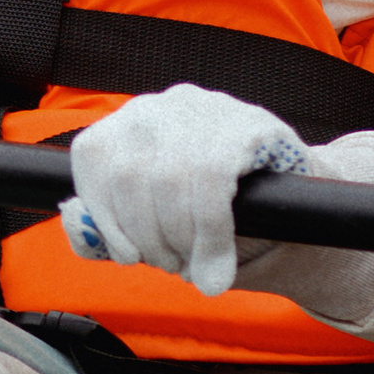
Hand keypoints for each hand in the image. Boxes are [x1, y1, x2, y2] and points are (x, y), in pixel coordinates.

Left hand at [59, 83, 309, 297]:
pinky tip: (216, 262)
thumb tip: (74, 222)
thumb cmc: (215, 219)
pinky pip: (213, 180)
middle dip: (147, 237)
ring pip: (168, 179)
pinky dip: (209, 233)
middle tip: (170, 266)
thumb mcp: (153, 228)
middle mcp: (162, 106)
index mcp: (128, 124)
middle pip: (129, 175)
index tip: (127, 255)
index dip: (104, 214)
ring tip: (193, 267)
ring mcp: (207, 108)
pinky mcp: (250, 123)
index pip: (92, 156)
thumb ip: (107, 232)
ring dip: (179, 239)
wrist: (299, 213)